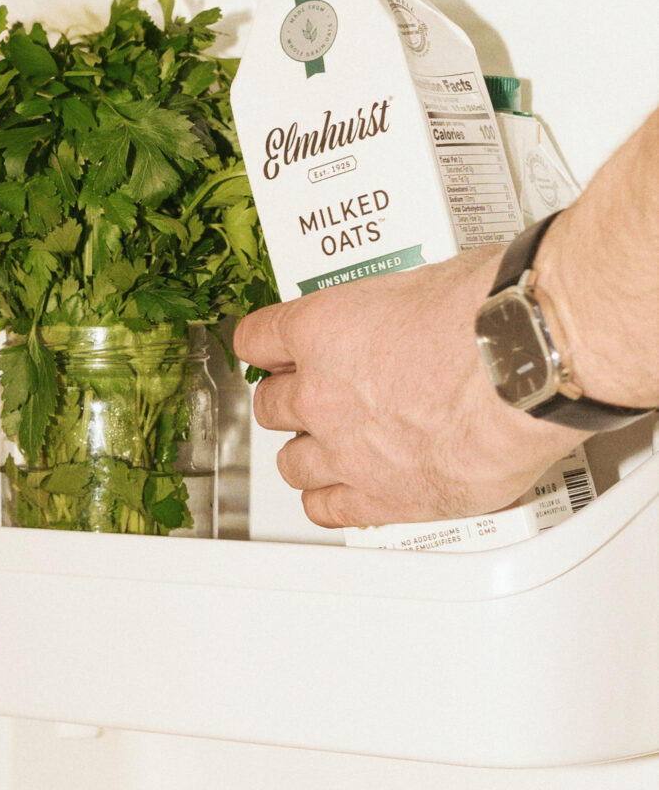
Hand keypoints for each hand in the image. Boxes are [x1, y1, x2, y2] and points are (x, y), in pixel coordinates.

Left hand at [233, 245, 574, 528]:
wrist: (530, 362)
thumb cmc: (495, 313)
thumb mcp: (430, 279)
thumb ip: (400, 309)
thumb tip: (414, 311)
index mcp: (322, 330)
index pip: (259, 340)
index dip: (269, 347)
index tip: (275, 352)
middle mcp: (321, 394)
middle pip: (272, 407)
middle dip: (292, 401)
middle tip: (314, 398)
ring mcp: (346, 450)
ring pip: (292, 464)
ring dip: (306, 454)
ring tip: (327, 448)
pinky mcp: (381, 497)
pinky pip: (327, 510)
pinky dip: (329, 501)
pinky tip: (340, 492)